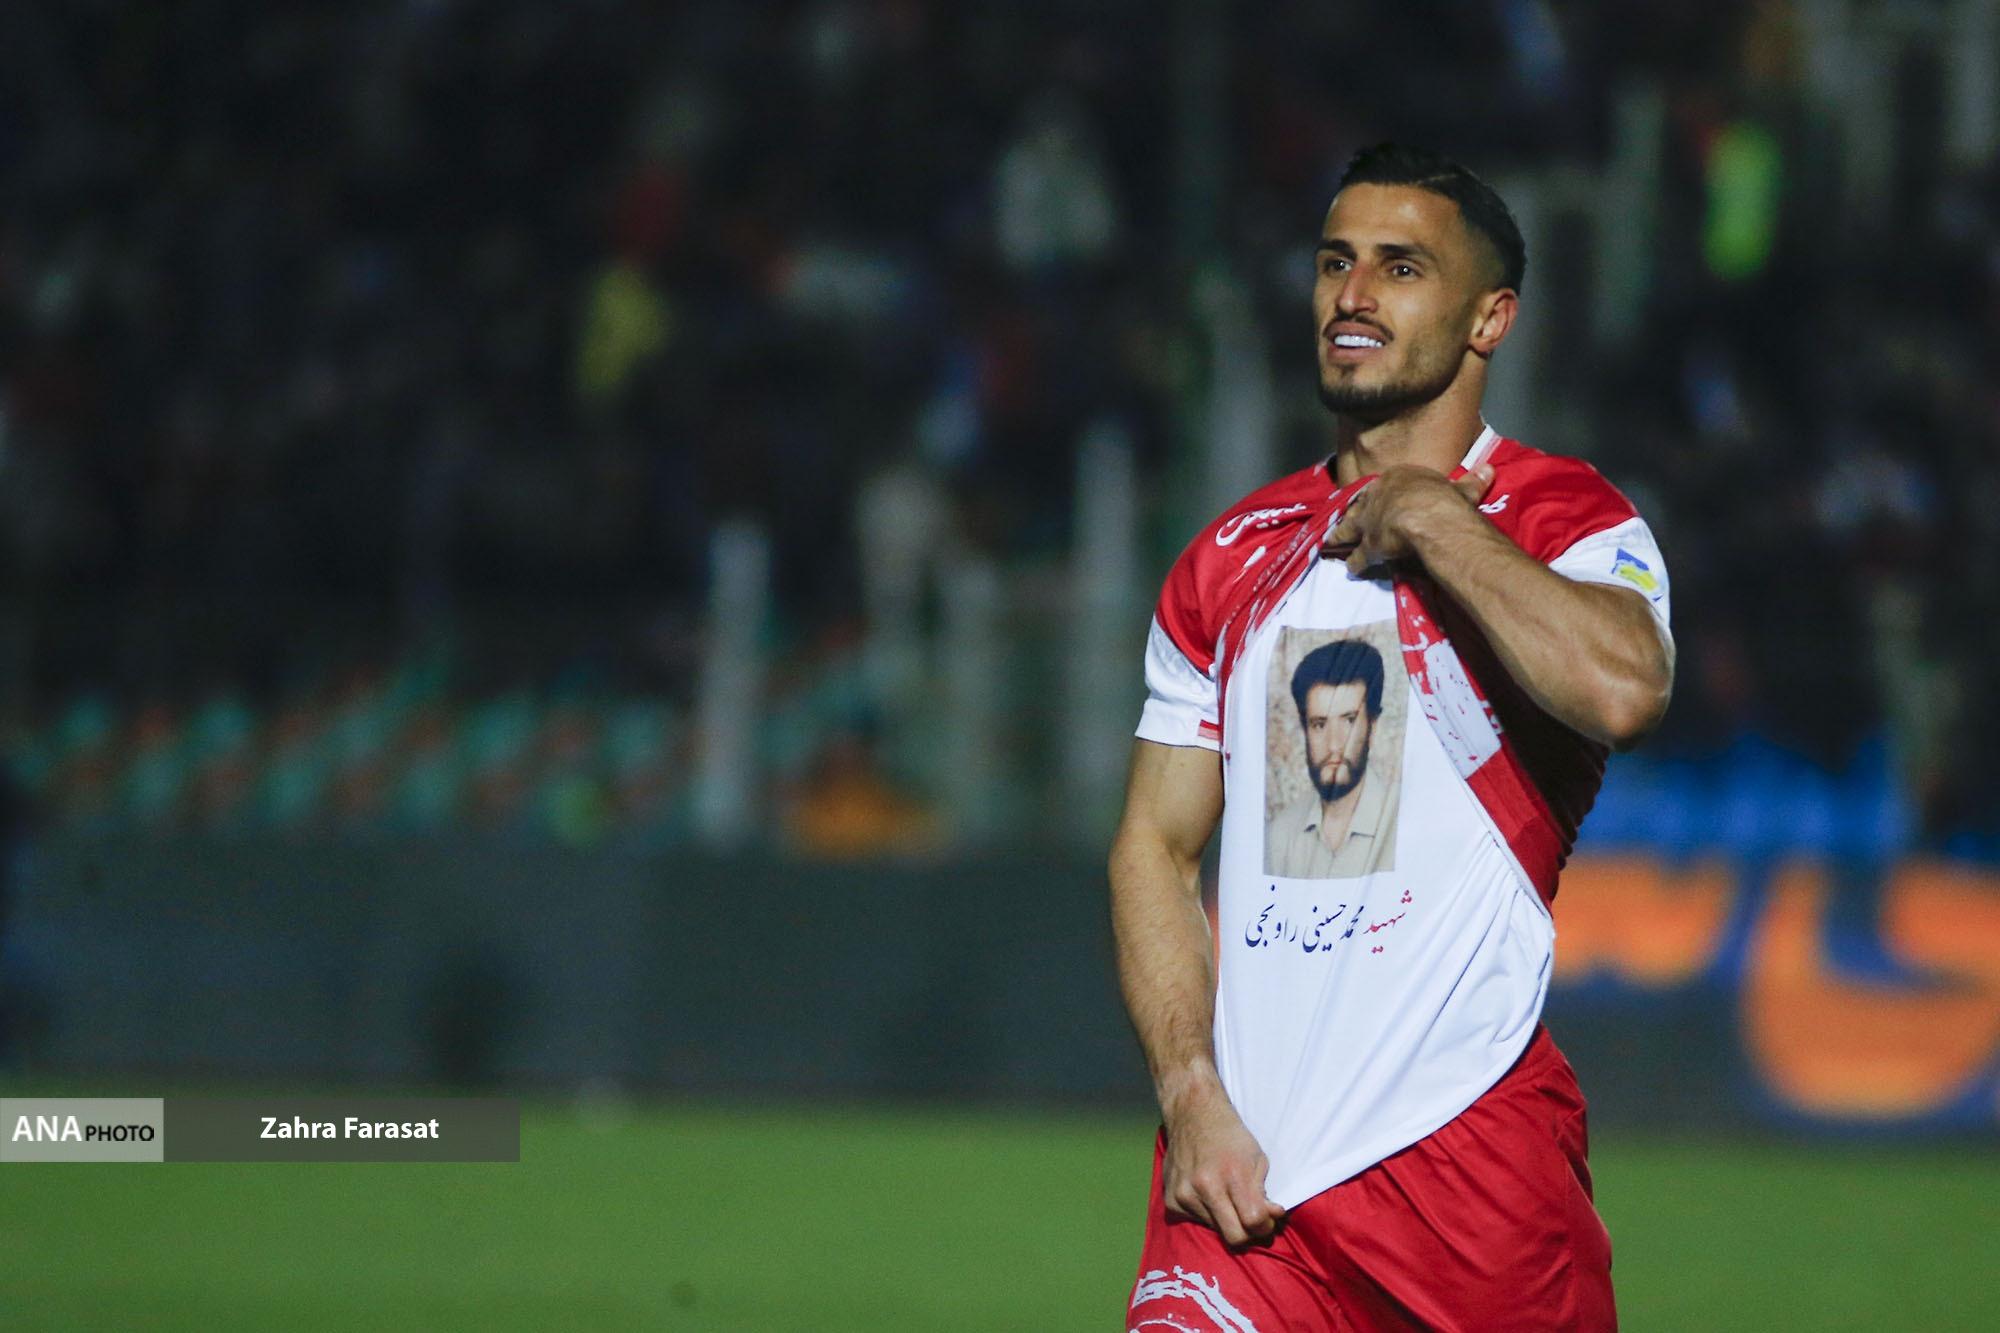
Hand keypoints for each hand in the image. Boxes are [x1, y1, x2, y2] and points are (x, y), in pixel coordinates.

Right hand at [1161, 1084, 1284, 1246]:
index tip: (1268, 1220)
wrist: (1192, 1115)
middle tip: (1252, 1221)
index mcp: (1232, 1174)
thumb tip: (1271, 1220)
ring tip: (1226, 1197)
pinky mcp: (1171, 1200)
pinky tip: (1207, 1194)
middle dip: (1249, 1233)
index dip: (1266, 1226)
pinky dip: (1207, 1214)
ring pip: (1216, 1230)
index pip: (1253, 1222)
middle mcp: (1205, 1187)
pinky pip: (1197, 1221)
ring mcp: (1185, 1195)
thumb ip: (1264, 1193)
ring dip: (1226, 1220)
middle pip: (1234, 1237)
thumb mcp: (1257, 1159)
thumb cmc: (1230, 1136)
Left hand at [1323, 462, 1493, 575]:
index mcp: (1399, 478)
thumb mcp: (1461, 490)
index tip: (1376, 500)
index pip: (1384, 486)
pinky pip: (1359, 555)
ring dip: (1341, 536)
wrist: (1429, 516)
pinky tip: (1351, 569)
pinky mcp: (1368, 544)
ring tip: (1331, 544)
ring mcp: (1369, 520)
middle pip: (1361, 505)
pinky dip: (1355, 562)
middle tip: (1346, 521)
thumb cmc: (1445, 499)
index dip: (1380, 495)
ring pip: (1350, 527)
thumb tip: (1489, 469)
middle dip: (1354, 513)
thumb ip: (1471, 482)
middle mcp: (1378, 496)